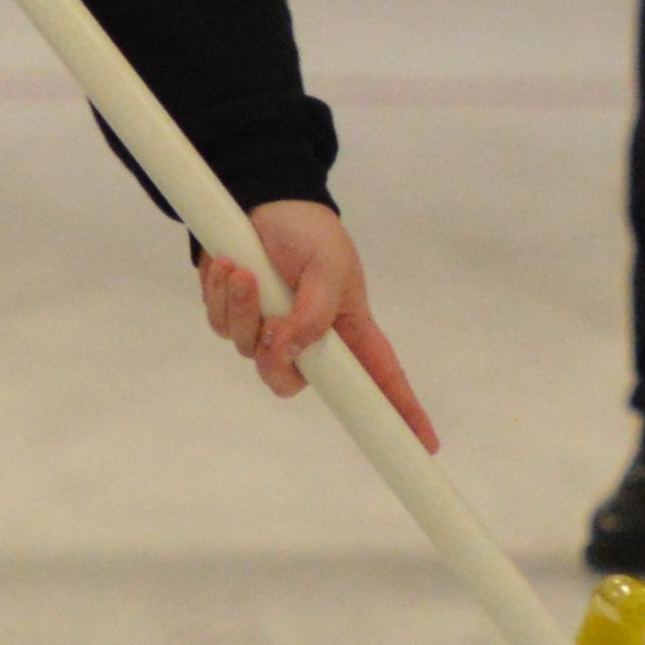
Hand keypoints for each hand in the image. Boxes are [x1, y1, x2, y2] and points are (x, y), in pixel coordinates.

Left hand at [197, 199, 437, 449]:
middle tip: (270, 323)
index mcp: (348, 329)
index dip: (402, 413)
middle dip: (273, 357)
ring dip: (242, 308)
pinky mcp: (238, 316)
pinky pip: (221, 324)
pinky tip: (230, 265)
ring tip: (243, 269)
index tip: (423, 445)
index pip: (381, 379)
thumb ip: (313, 315)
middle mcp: (309, 339)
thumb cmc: (309, 232)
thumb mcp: (326, 267)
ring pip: (248, 349)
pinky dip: (221, 294)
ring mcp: (270, 330)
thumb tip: (286, 352)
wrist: (261, 199)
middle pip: (289, 381)